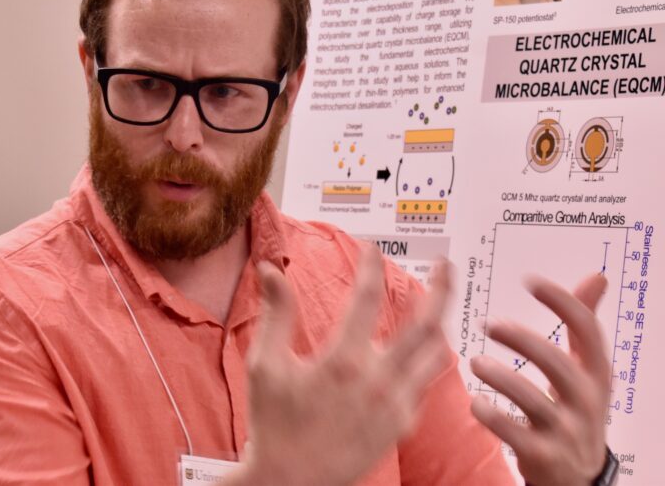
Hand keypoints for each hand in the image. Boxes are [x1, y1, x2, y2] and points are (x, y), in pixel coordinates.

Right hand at [226, 245, 453, 485]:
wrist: (290, 482)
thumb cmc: (272, 423)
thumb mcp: (265, 363)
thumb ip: (276, 312)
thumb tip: (271, 270)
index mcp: (343, 361)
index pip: (367, 297)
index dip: (371, 266)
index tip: (371, 248)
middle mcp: (377, 381)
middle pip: (425, 325)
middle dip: (440, 288)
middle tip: (444, 265)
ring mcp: (395, 406)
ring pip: (434, 355)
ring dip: (439, 325)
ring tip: (439, 304)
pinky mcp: (402, 425)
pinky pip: (423, 385)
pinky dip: (424, 362)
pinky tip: (416, 352)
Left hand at [470, 273, 609, 485]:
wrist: (578, 474)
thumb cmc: (575, 409)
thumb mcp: (587, 370)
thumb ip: (583, 326)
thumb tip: (596, 278)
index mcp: (595, 373)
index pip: (587, 331)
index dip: (562, 303)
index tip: (531, 281)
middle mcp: (586, 400)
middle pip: (558, 364)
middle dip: (523, 341)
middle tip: (490, 324)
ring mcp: (566, 429)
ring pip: (534, 401)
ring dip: (502, 378)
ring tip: (475, 362)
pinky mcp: (544, 455)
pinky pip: (517, 435)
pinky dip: (494, 418)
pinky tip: (476, 403)